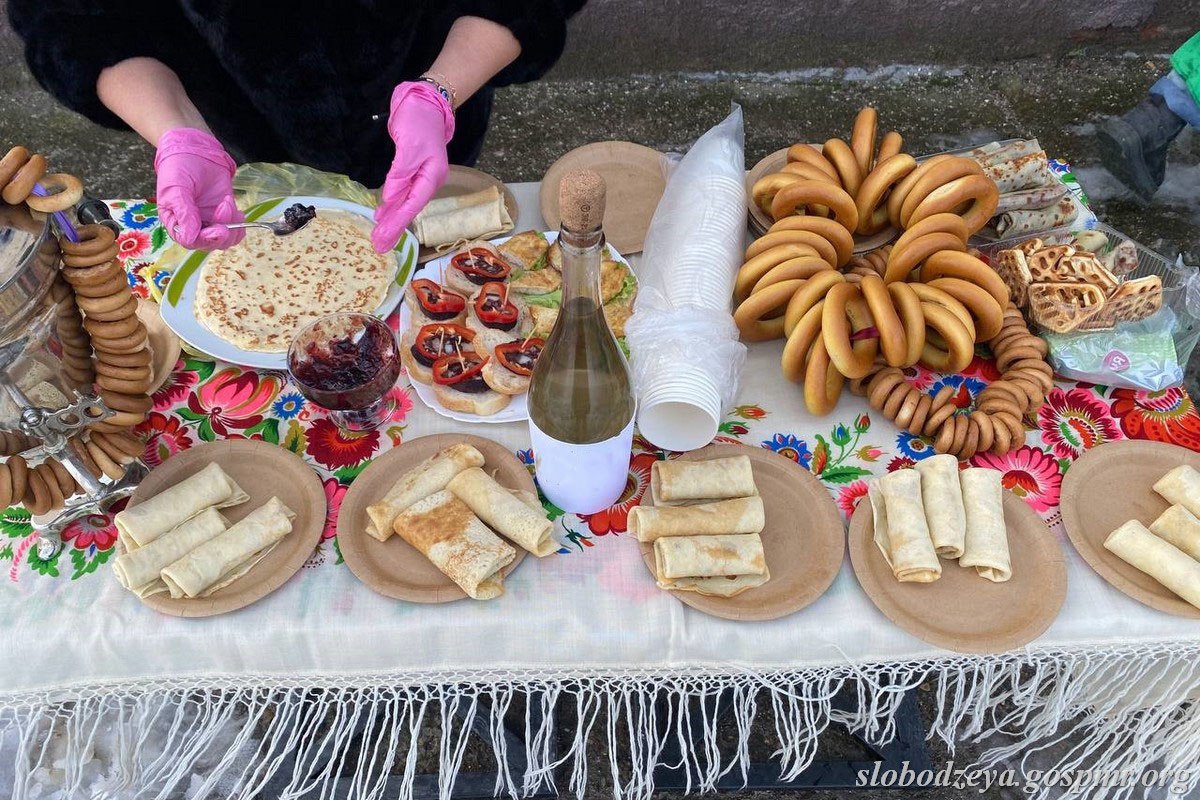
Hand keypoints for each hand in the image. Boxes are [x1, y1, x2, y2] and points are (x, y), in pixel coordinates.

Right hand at [154, 128, 244, 249]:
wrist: (194, 150)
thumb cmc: (178, 167)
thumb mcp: (176, 188)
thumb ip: (183, 212)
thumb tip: (190, 237)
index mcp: (175, 222)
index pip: (189, 241)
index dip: (205, 239)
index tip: (218, 229)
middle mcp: (191, 226)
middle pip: (208, 244)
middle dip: (220, 233)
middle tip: (225, 211)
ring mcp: (209, 221)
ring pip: (223, 240)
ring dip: (231, 227)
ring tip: (228, 204)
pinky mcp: (223, 215)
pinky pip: (234, 230)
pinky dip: (239, 225)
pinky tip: (238, 212)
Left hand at [372, 81, 455, 252]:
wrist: (425, 100)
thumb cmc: (420, 120)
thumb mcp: (409, 145)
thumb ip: (400, 173)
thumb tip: (389, 198)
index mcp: (431, 176)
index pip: (413, 204)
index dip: (398, 222)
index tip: (383, 238)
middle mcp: (427, 180)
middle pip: (409, 209)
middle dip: (394, 228)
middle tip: (378, 246)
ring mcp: (419, 175)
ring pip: (404, 203)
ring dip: (391, 221)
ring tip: (379, 239)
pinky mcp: (409, 169)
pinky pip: (400, 194)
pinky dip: (391, 206)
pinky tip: (382, 216)